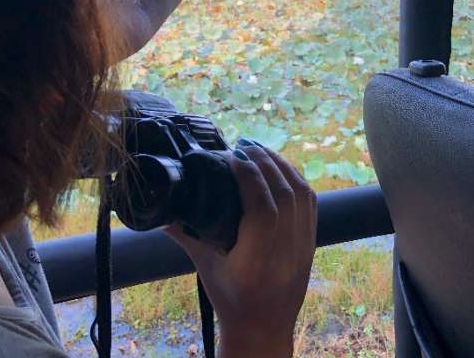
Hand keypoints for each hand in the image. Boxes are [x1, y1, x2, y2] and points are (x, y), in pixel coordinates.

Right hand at [167, 139, 316, 357]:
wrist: (263, 330)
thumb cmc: (231, 300)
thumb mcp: (205, 269)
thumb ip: (186, 236)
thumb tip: (161, 210)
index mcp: (258, 263)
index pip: (263, 208)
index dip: (250, 176)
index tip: (233, 156)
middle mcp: (286, 255)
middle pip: (285, 195)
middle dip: (266, 163)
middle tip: (245, 145)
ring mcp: (304, 249)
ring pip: (302, 196)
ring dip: (283, 166)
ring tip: (261, 150)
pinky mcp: (312, 245)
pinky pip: (311, 205)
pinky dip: (297, 180)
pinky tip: (282, 168)